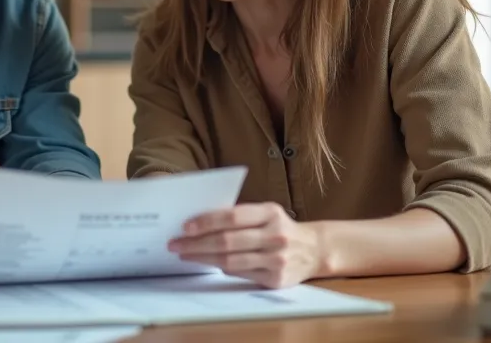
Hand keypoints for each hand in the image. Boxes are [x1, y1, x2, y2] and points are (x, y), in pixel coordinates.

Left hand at [168, 202, 322, 288]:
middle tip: (175, 244)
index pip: (233, 216)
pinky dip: (222, 268)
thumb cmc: (280, 227)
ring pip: (231, 260)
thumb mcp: (267, 213)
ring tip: (185, 255)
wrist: (314, 250)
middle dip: (196, 243)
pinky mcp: (275, 279)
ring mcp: (277, 259)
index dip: (207, 221)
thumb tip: (200, 222)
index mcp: (270, 213)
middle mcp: (275, 235)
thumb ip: (240, 215)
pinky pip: (241, 274)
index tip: (185, 226)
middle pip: (228, 241)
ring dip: (203, 258)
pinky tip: (209, 264)